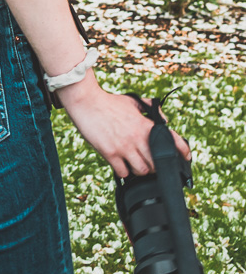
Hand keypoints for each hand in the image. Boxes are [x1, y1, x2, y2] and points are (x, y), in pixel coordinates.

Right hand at [60, 82, 191, 176]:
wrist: (86, 101)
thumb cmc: (109, 102)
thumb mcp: (133, 101)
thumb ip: (150, 109)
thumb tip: (165, 120)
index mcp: (145, 125)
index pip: (172, 140)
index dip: (183, 151)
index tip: (186, 157)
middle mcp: (137, 137)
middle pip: (157, 164)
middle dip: (155, 165)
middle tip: (149, 161)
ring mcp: (124, 147)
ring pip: (143, 171)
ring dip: (140, 170)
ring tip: (134, 163)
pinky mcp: (110, 154)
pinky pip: (124, 173)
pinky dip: (124, 172)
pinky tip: (121, 164)